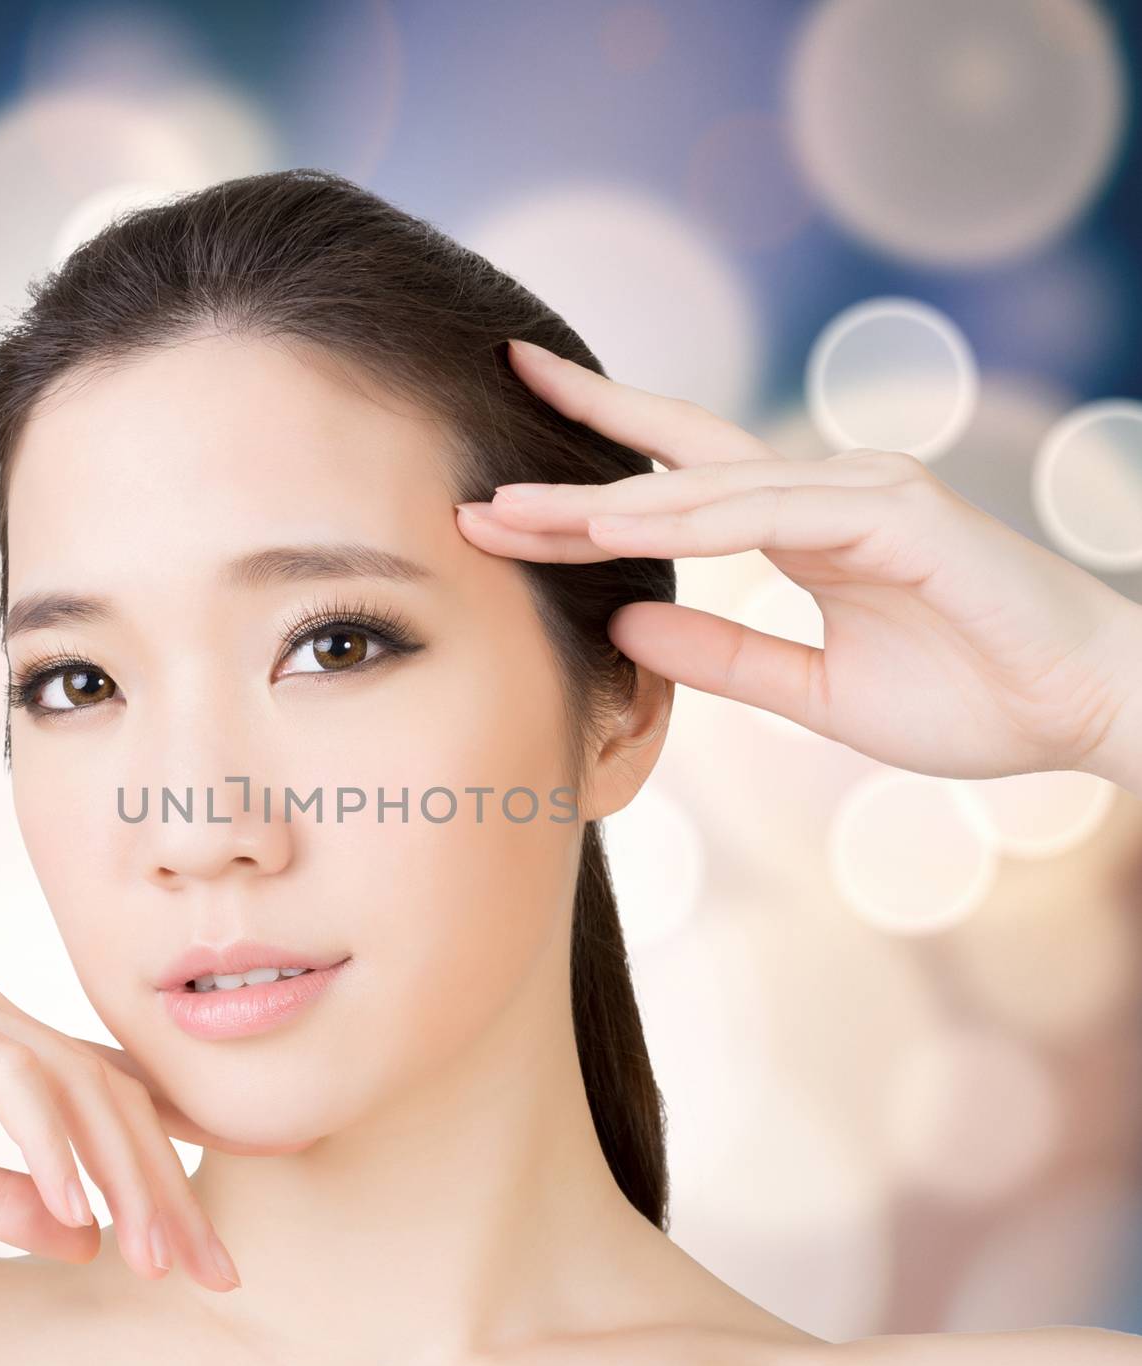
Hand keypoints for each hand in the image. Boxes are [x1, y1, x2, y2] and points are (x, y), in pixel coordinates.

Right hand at [0, 966, 248, 1289]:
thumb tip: (87, 1242)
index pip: (106, 1106)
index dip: (163, 1173)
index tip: (203, 1255)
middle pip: (113, 1095)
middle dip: (168, 1185)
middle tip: (210, 1271)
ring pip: (77, 1082)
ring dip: (123, 1172)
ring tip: (155, 1255)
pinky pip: (7, 1074)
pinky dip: (49, 1141)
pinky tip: (75, 1206)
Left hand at [455, 338, 1141, 785]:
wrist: (1085, 715)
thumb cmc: (971, 698)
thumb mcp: (811, 692)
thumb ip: (723, 657)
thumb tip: (625, 627)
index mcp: (804, 528)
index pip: (681, 487)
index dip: (595, 477)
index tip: (505, 487)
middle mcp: (826, 493)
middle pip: (678, 462)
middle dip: (578, 455)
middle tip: (482, 453)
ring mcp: (865, 492)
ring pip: (710, 484)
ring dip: (608, 499)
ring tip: (513, 507)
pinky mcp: (901, 514)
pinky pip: (773, 511)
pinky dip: (692, 518)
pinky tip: (616, 526)